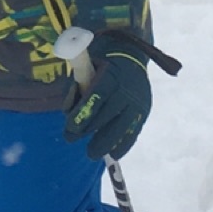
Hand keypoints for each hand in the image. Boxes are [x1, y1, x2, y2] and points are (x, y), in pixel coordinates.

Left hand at [61, 34, 150, 159]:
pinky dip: (123, 145)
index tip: (70, 127)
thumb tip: (68, 113)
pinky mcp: (144, 112)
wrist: (131, 57)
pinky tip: (113, 154)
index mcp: (111, 75)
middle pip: (108, 115)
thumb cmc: (101, 65)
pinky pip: (134, 132)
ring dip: (105, 143)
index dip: (82, 114)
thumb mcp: (87, 67)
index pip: (96, 97)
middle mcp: (126, 89)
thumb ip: (77, 87)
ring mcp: (138, 102)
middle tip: (71, 139)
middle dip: (89, 130)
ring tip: (92, 153)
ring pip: (122, 127)